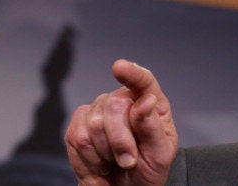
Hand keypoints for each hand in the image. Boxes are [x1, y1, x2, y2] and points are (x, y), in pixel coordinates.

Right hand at [65, 59, 177, 185]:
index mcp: (151, 103)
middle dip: (121, 141)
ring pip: (93, 124)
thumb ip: (153, 127)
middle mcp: (122, 100)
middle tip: (129, 161)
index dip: (132, 73)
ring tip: (116, 162)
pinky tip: (101, 163)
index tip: (119, 68)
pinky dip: (90, 158)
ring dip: (106, 153)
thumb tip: (146, 101)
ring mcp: (98, 110)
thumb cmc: (148, 169)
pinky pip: (77, 138)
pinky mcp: (77, 125)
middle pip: (114, 106)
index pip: (143, 81)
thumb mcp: (160, 153)